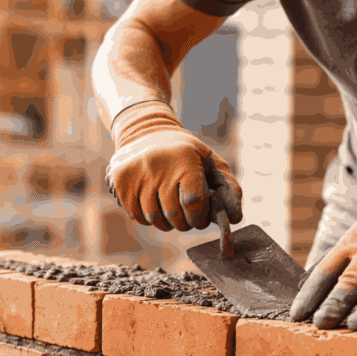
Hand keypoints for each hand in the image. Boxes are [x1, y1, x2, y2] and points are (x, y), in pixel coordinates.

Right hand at [105, 101, 241, 231]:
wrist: (145, 132)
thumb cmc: (185, 153)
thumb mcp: (209, 161)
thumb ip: (228, 188)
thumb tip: (236, 218)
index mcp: (184, 159)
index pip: (193, 203)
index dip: (198, 217)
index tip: (199, 216)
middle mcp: (157, 164)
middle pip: (174, 215)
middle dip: (184, 223)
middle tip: (186, 216)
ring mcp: (136, 174)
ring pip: (155, 219)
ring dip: (166, 223)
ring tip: (170, 209)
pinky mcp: (120, 182)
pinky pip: (137, 216)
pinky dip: (148, 218)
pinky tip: (154, 204)